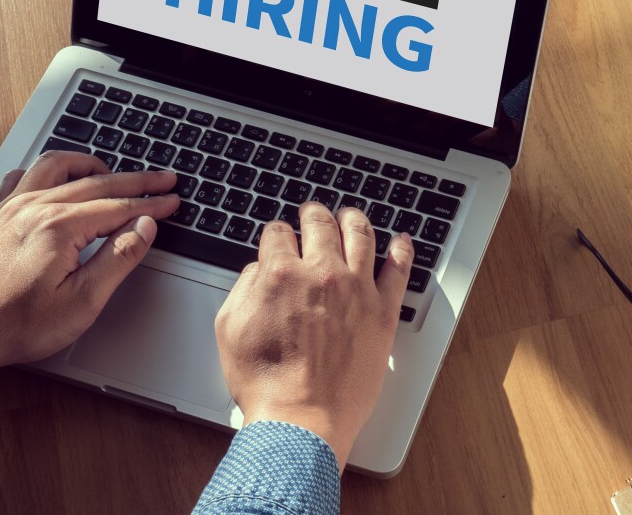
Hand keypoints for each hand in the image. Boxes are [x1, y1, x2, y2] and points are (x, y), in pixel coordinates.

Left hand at [0, 152, 178, 384]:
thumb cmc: (17, 324)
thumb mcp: (83, 301)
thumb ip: (119, 258)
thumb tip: (144, 227)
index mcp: (60, 227)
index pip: (120, 206)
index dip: (152, 203)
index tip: (173, 200)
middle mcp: (36, 207)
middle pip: (98, 181)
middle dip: (137, 179)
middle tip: (164, 179)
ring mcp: (14, 207)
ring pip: (59, 166)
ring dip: (92, 164)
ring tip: (114, 172)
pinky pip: (25, 175)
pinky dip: (50, 171)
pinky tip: (59, 181)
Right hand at [215, 203, 412, 462]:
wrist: (301, 419)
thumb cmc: (266, 383)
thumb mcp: (230, 329)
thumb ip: (244, 289)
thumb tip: (257, 270)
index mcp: (280, 274)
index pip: (278, 233)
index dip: (276, 233)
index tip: (279, 237)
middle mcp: (321, 273)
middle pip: (320, 224)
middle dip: (313, 214)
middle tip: (313, 213)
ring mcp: (357, 289)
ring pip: (360, 235)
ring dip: (353, 219)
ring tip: (350, 216)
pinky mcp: (383, 311)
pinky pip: (399, 270)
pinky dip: (401, 249)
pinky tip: (401, 240)